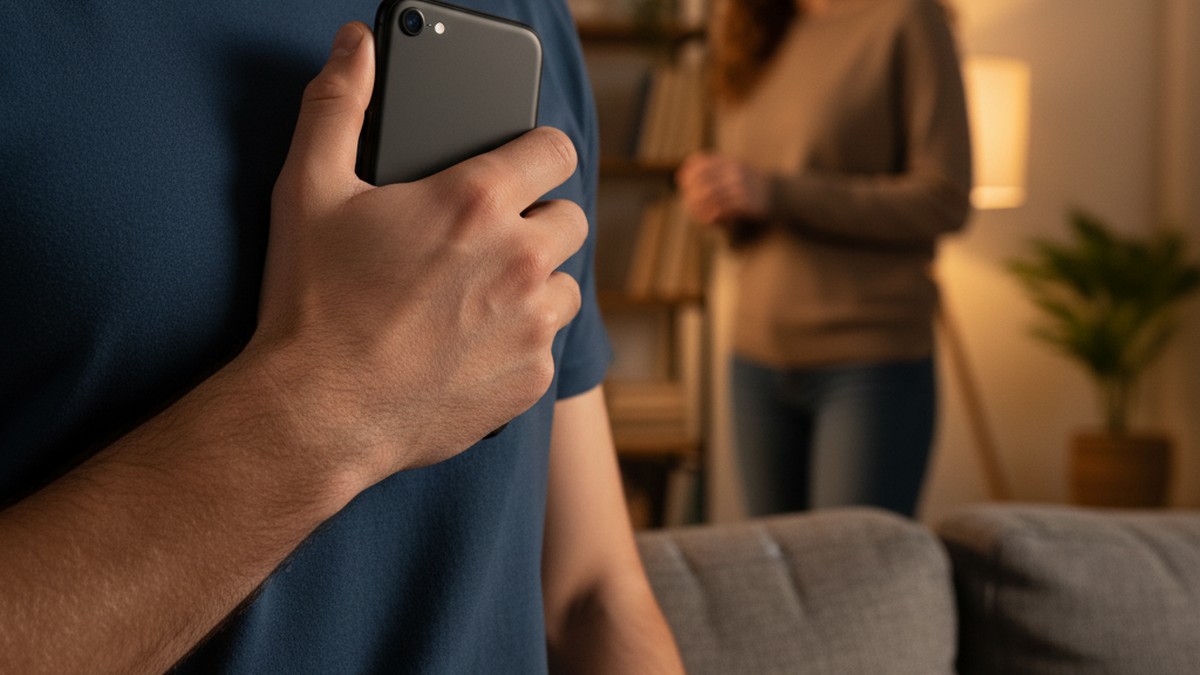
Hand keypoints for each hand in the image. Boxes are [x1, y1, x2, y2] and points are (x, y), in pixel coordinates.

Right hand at [251, 22, 584, 483]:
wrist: (317, 412)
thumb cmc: (312, 301)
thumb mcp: (310, 188)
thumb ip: (338, 104)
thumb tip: (355, 42)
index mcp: (477, 201)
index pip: (556, 149)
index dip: (539, 152)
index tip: (523, 166)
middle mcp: (520, 258)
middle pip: (571, 218)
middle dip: (538, 222)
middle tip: (488, 240)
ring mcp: (532, 323)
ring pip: (567, 284)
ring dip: (537, 284)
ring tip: (481, 296)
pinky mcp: (531, 378)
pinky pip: (549, 345)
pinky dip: (522, 342)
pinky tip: (473, 345)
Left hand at [676, 153, 770, 226]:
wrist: (778, 193)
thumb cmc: (749, 183)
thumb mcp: (733, 169)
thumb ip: (711, 169)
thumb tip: (682, 172)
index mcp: (730, 161)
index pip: (702, 163)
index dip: (689, 172)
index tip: (682, 181)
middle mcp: (734, 171)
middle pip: (704, 181)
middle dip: (692, 191)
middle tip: (686, 200)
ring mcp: (740, 186)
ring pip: (712, 196)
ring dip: (700, 206)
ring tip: (695, 212)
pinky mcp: (745, 202)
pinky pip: (723, 209)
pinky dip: (713, 214)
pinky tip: (707, 219)